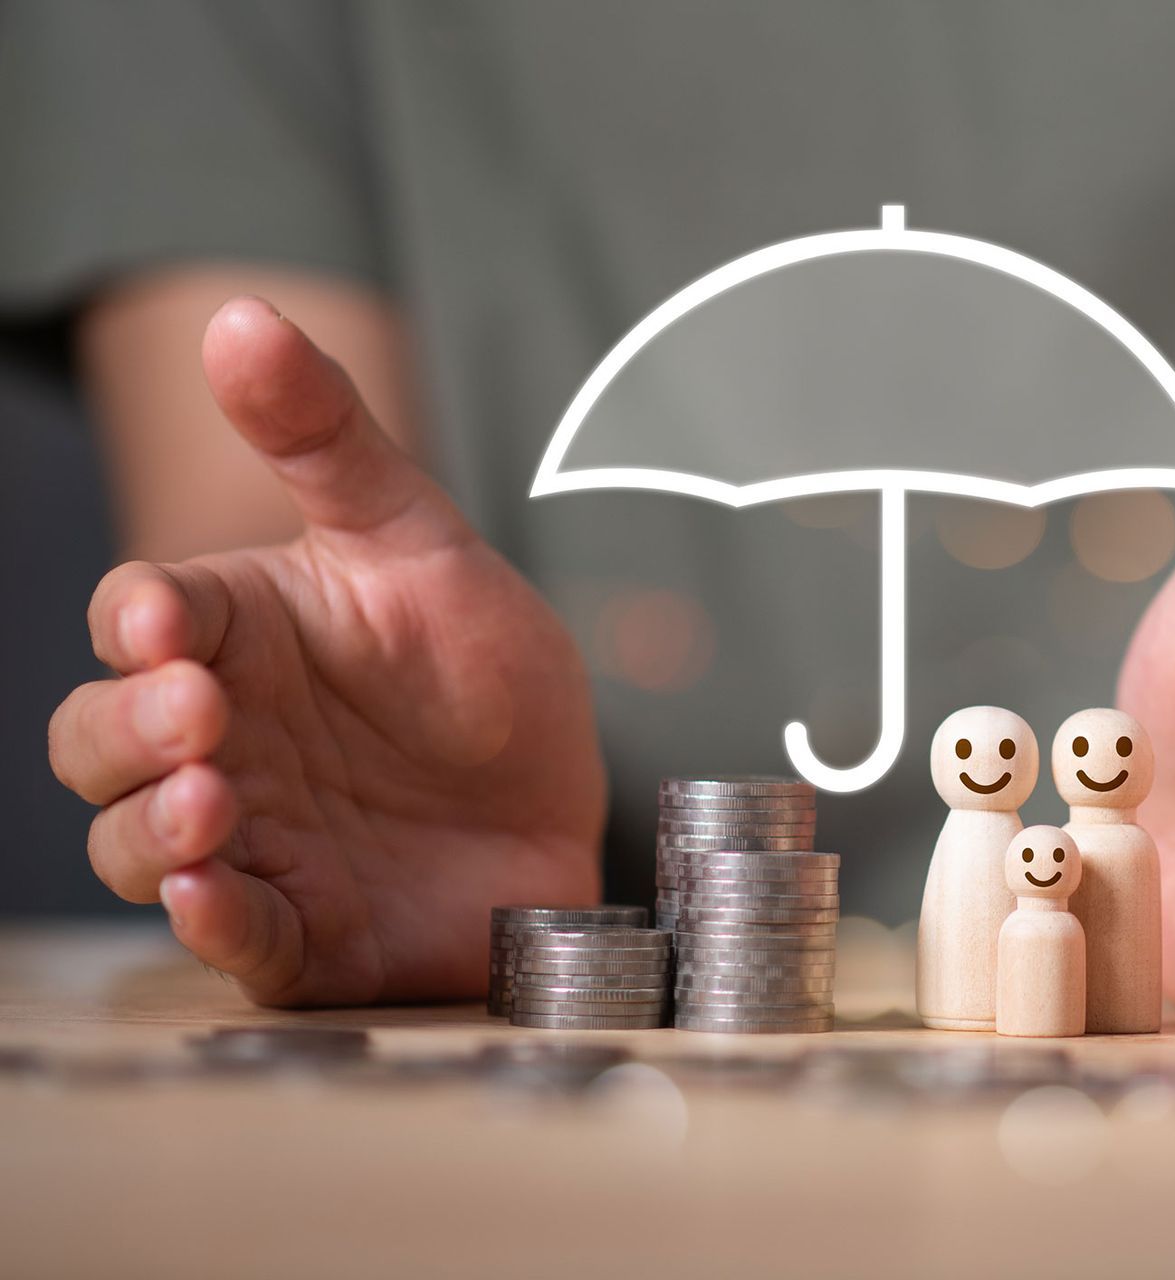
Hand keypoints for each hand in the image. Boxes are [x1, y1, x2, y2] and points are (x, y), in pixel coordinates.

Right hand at [47, 299, 606, 1005]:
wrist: (571, 793)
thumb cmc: (484, 666)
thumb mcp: (419, 542)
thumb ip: (329, 440)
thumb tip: (239, 314)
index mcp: (233, 640)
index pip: (139, 619)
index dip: (138, 619)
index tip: (167, 617)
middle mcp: (218, 742)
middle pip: (102, 741)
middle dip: (129, 730)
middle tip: (201, 717)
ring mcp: (249, 841)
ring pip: (134, 844)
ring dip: (151, 828)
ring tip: (211, 803)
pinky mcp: (297, 930)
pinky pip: (227, 940)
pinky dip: (212, 922)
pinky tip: (217, 896)